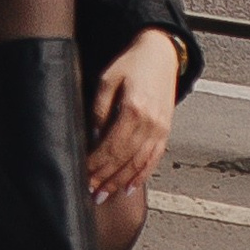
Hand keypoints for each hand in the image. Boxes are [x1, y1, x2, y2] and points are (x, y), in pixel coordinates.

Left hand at [88, 30, 180, 200]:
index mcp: (133, 109)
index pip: (111, 146)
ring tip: (105, 193)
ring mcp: (161, 129)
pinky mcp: (166, 132)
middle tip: (91, 192)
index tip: (84, 174)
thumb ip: (99, 109)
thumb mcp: (108, 80)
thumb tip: (93, 138)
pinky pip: (154, 159)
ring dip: (120, 181)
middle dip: (106, 178)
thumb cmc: (131, 65)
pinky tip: (129, 187)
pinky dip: (141, 176)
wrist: (160, 55)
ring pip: (139, 164)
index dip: (97, 164)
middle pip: (124, 159)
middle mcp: (150, 123)